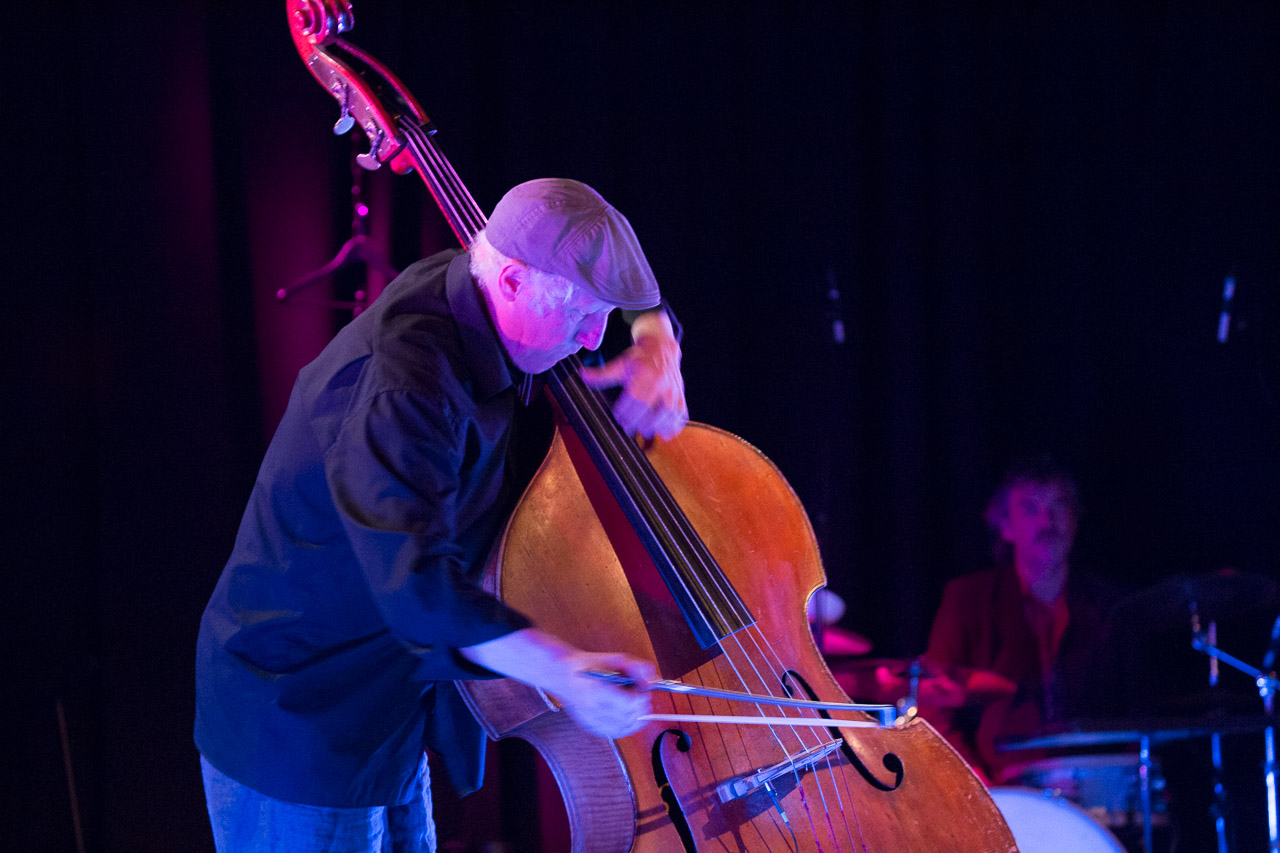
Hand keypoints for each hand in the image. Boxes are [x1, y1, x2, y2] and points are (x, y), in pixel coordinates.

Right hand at [549, 652, 656, 738]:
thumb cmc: (588, 664)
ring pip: (622, 728)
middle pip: (628, 717)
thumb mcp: (614, 659)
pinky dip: (625, 727)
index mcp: (597, 689)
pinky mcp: (588, 726)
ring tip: (635, 707)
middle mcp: (592, 708)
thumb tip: (653, 681)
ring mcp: (589, 719)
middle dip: (641, 708)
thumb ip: (636, 668)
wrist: (561, 674)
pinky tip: (628, 719)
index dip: (642, 699)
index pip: (629, 704)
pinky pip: (613, 733)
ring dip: (635, 719)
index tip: (643, 691)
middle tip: (641, 698)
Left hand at [579, 311, 687, 439]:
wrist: (662, 347)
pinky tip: (664, 433)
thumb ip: (602, 374)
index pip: (635, 399)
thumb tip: (582, 374)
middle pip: (650, 411)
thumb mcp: (620, 364)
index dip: (625, 412)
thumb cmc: (639, 357)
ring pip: (668, 416)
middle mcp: (661, 384)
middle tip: (628, 428)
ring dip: (656, 427)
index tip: (618, 417)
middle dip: (638, 423)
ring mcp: (674, 392)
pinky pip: (681, 416)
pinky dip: (674, 427)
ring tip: (645, 432)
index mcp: (645, 374)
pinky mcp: (681, 397)